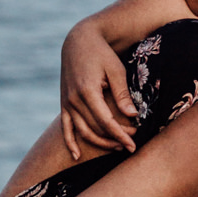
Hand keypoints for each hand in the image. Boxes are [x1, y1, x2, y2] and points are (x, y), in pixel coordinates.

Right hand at [59, 22, 137, 161]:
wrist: (79, 40)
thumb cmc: (101, 53)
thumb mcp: (116, 69)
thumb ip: (122, 93)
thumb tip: (132, 116)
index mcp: (88, 91)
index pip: (106, 122)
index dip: (120, 135)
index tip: (133, 145)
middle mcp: (74, 99)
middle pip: (95, 129)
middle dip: (114, 139)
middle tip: (131, 142)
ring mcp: (67, 102)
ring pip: (82, 132)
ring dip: (99, 143)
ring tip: (115, 147)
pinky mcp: (64, 102)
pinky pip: (65, 127)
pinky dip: (70, 142)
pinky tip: (77, 156)